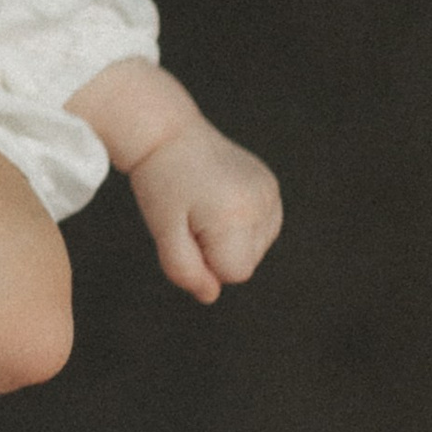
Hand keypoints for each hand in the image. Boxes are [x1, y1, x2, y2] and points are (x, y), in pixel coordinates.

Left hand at [129, 121, 283, 301]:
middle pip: (247, 263)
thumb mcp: (162, 230)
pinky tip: (219, 201)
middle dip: (216, 251)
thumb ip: (184, 270)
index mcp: (236, 214)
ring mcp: (271, 192)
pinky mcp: (271, 185)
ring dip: (229, 238)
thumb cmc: (160, 183)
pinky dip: (240, 224)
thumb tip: (210, 296)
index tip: (186, 232)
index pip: (234, 273)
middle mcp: (262, 202)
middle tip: (191, 216)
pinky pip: (263, 228)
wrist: (167, 134)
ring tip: (204, 206)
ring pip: (256, 248)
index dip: (205, 262)